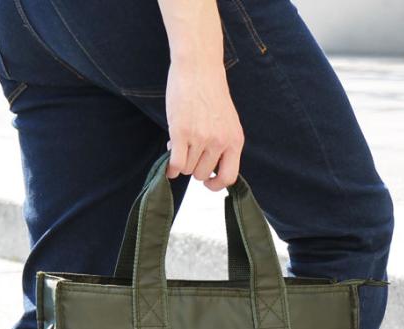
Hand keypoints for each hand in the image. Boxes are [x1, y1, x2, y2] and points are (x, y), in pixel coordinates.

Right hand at [164, 57, 244, 190]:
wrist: (198, 68)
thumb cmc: (210, 93)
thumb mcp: (227, 122)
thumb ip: (221, 145)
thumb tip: (206, 171)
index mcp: (235, 140)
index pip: (229, 177)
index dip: (216, 185)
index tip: (208, 182)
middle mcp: (219, 141)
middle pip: (203, 175)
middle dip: (194, 168)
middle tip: (189, 153)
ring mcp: (200, 138)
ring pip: (187, 170)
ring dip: (181, 163)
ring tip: (180, 146)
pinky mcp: (181, 133)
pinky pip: (175, 164)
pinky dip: (170, 169)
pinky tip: (168, 165)